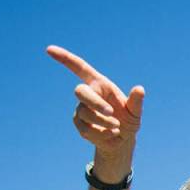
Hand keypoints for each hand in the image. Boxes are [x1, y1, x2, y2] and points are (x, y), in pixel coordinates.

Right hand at [46, 45, 143, 161]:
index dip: (65, 58)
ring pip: (85, 113)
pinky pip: (86, 129)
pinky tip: (111, 135)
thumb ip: (136, 101)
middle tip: (111, 112)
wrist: (122, 140)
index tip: (49, 49)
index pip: (79, 68)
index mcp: (100, 84)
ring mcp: (81, 109)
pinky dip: (102, 134)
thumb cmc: (129, 120)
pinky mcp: (79, 124)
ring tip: (117, 128)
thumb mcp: (135, 112)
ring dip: (104, 123)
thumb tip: (140, 89)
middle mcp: (88, 94)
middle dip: (95, 103)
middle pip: (80, 92)